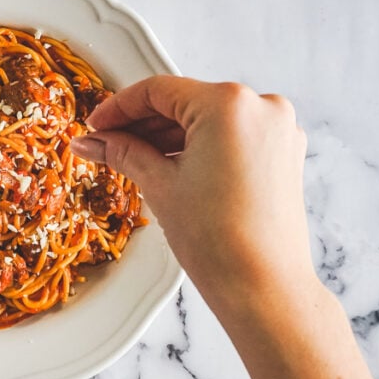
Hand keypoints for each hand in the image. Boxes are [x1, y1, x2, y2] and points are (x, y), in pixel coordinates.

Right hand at [71, 76, 314, 314]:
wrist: (263, 287)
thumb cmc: (220, 241)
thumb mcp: (160, 186)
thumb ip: (123, 152)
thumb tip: (94, 140)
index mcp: (229, 103)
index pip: (159, 90)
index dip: (119, 107)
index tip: (98, 125)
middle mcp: (261, 107)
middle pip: (185, 102)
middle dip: (143, 124)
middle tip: (107, 143)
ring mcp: (278, 130)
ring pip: (209, 119)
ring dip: (171, 136)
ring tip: (134, 159)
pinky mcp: (284, 153)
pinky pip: (233, 136)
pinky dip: (202, 146)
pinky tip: (171, 166)